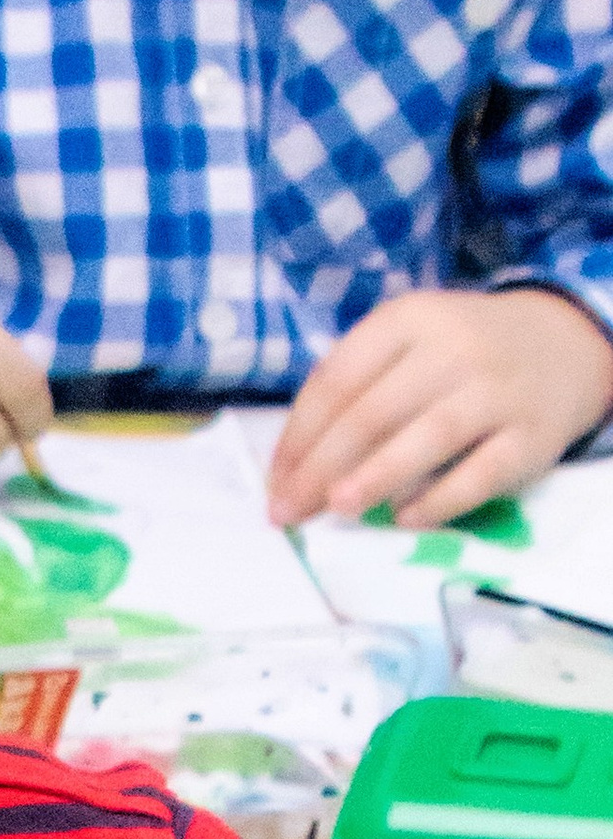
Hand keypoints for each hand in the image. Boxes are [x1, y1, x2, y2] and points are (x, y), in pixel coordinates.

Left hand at [265, 285, 612, 527]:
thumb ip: (358, 384)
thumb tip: (295, 461)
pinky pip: (482, 473)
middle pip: (373, 412)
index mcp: (409, 320)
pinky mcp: (532, 436)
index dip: (298, 435)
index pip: (337, 380)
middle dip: (320, 467)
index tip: (274, 480)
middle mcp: (454, 350)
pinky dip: (440, 500)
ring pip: (427, 438)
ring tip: (335, 507)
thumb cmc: (460, 351)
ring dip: (375, 476)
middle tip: (289, 510)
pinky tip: (404, 518)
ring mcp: (497, 392)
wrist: (563, 342)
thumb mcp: (408, 341)